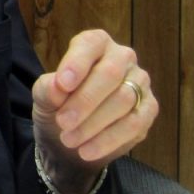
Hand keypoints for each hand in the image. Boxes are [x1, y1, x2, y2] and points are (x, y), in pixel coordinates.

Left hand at [32, 29, 156, 193]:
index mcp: (95, 43)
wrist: (72, 132)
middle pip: (110, 73)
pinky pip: (135, 124)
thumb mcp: (44, 94)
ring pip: (124, 100)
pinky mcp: (149, 109)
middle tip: (63, 122)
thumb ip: (48, 88)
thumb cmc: (58, 102)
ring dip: (94, 123)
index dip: (77, 63)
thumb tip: (57, 87)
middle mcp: (122, 57)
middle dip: (85, 100)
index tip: (62, 84)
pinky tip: (87, 151)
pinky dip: (109, 140)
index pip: (90, 45)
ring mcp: (139, 82)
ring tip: (69, 140)